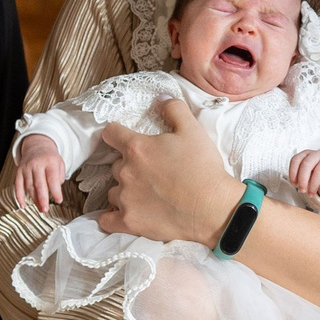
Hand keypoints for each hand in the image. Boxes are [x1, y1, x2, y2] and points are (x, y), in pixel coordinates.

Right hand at [13, 136, 66, 211]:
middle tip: (45, 209)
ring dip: (34, 200)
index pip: (52, 178)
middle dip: (42, 198)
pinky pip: (17, 186)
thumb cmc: (49, 158)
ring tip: (41, 208)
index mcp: (49, 162)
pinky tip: (23, 205)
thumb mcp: (60, 163)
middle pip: (39, 183)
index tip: (59, 200)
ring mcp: (26, 168)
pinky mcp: (19, 171)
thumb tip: (55, 191)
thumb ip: (59, 177)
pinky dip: (19, 197)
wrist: (37, 145)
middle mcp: (36, 164)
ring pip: (29, 186)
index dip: (56, 191)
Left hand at [96, 98, 241, 243]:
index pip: (111, 133)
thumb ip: (174, 109)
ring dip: (125, 190)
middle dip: (129, 165)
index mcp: (137, 148)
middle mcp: (125, 172)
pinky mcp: (129, 222)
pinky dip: (112, 217)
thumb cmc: (203, 168)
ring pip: (114, 191)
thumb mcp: (193, 130)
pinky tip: (122, 214)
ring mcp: (125, 199)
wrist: (212, 208)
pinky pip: (107, 220)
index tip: (121, 137)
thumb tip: (161, 98)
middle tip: (151, 171)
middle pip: (116, 164)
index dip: (116, 133)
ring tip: (146, 194)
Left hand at [288, 150, 319, 206]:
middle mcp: (316, 155)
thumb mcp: (305, 172)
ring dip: (313, 185)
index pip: (296, 160)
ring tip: (311, 194)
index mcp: (306, 154)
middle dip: (302, 179)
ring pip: (319, 171)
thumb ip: (299, 176)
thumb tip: (297, 184)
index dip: (293, 173)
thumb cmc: (315, 173)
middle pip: (306, 164)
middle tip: (302, 190)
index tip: (294, 184)